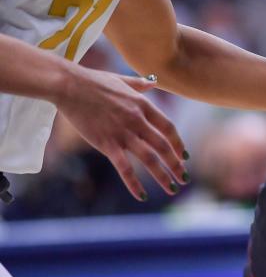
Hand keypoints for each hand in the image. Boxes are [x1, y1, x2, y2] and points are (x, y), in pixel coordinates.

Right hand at [55, 67, 187, 200]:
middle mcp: (138, 120)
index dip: (178, 144)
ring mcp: (123, 133)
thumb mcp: (122, 80)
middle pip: (163, 146)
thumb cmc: (94, 81)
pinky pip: (124, 168)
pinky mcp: (106, 143)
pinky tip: (142, 196)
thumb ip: (140, 84)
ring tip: (172, 189)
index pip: (168, 128)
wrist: (70, 86)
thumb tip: (153, 82)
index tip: (185, 155)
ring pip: (150, 158)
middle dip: (176, 164)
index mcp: (143, 105)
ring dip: (163, 176)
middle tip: (184, 178)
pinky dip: (134, 183)